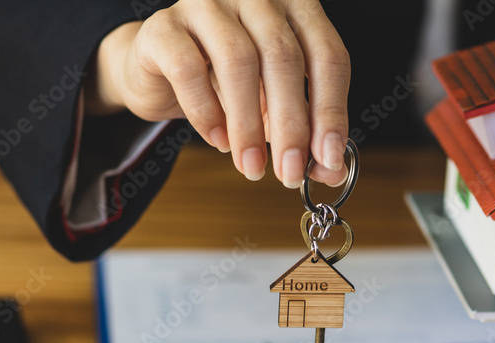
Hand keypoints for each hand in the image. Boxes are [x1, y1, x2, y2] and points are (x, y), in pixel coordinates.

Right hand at [87, 0, 349, 187]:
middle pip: (285, 57)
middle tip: (289, 173)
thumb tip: (331, 172)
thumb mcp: (276, 109)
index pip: (328, 55)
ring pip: (239, 59)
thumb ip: (307, 135)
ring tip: (252, 165)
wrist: (162, 72)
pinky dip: (206, 112)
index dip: (332, 110)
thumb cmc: (229, 86)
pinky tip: (218, 140)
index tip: (328, 158)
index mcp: (296, 6)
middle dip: (291, 125)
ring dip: (248, 125)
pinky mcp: (163, 26)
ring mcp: (207, 3)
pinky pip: (188, 68)